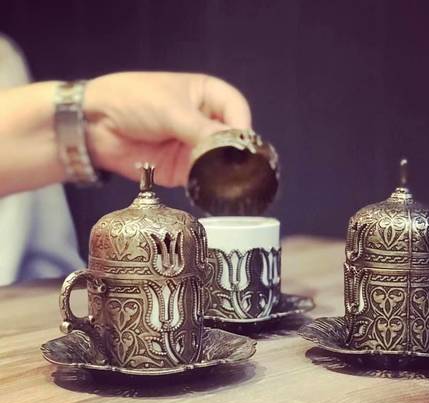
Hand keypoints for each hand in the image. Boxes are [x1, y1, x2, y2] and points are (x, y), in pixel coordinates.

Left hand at [84, 72, 251, 186]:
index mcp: (206, 96)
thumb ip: (201, 129)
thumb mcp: (170, 109)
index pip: (236, 109)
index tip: (240, 143)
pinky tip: (210, 187)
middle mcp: (204, 122)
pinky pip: (202, 178)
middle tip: (238, 166)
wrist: (94, 126)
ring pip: (220, 161)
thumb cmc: (132, 101)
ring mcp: (195, 148)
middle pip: (231, 138)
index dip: (241, 125)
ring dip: (223, 170)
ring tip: (227, 180)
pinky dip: (207, 183)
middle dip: (234, 152)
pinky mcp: (183, 170)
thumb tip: (232, 145)